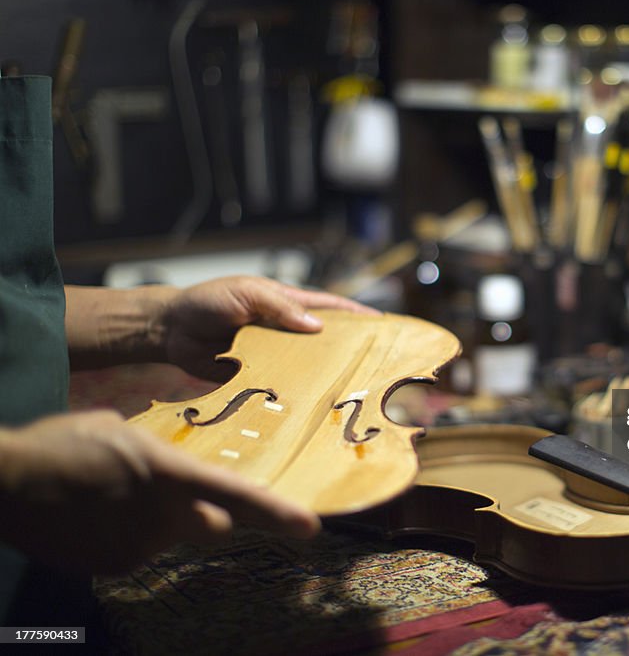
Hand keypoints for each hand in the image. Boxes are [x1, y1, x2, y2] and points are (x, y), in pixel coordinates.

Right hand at [0, 410, 320, 574]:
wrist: (6, 483)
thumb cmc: (63, 445)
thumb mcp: (120, 432)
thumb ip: (162, 456)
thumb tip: (179, 472)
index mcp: (167, 473)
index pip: (237, 497)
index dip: (277, 514)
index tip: (310, 526)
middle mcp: (161, 514)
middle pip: (218, 521)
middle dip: (231, 517)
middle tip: (254, 514)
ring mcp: (138, 544)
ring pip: (175, 533)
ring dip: (165, 519)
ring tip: (120, 495)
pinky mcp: (117, 565)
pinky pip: (143, 548)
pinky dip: (133, 534)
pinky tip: (102, 513)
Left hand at [158, 276, 376, 379]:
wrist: (169, 330)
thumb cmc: (208, 301)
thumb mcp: (246, 294)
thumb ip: (279, 307)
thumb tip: (317, 327)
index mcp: (289, 305)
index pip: (332, 308)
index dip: (359, 316)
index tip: (385, 327)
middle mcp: (287, 331)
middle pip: (325, 342)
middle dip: (350, 352)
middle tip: (377, 368)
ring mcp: (274, 355)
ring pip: (306, 368)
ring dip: (324, 378)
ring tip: (351, 394)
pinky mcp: (258, 378)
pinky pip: (281, 387)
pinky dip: (295, 396)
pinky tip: (310, 409)